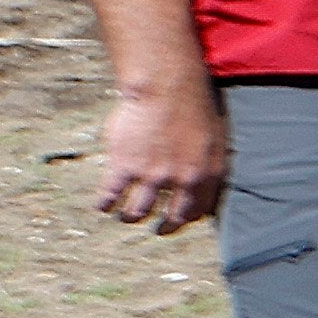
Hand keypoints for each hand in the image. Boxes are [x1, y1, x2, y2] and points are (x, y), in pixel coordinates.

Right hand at [91, 81, 225, 231]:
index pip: (198, 210)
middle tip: (158, 230)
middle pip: (172, 217)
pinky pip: (110, 195)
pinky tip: (102, 206)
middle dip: (165, 228)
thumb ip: (209, 162)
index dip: (188, 218)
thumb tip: (208, 180)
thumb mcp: (216, 137)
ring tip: (126, 217)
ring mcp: (151, 176)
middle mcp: (181, 181)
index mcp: (206, 174)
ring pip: (138, 211)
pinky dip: (104, 204)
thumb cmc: (194, 104)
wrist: (166, 87)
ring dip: (131, 217)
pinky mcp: (124, 167)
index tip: (180, 219)